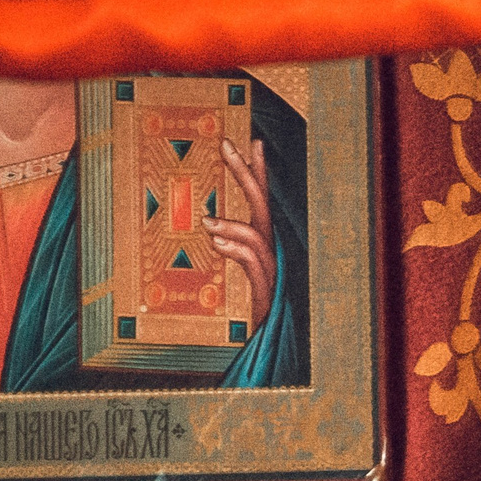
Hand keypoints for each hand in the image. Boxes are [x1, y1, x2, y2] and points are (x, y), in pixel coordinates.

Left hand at [203, 138, 275, 334]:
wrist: (271, 339)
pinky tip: (218, 243)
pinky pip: (253, 262)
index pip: (262, 199)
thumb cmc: (254, 303)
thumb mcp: (242, 272)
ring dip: (232, 224)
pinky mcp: (266, 287)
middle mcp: (272, 248)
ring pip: (256, 234)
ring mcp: (272, 266)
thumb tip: (211, 227)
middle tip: (227, 145)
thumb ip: (231, 248)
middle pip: (261, 203)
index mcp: (265, 241)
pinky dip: (235, 250)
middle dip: (245, 172)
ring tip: (208, 222)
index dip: (258, 170)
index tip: (252, 141)